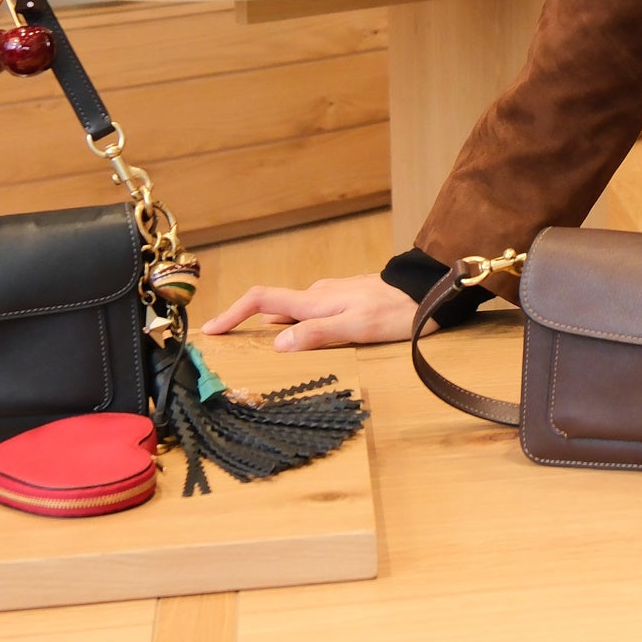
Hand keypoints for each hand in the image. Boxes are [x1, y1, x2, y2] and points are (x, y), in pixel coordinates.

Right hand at [199, 274, 417, 352]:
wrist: (429, 290)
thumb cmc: (396, 311)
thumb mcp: (357, 328)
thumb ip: (318, 334)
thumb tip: (276, 344)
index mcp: (315, 300)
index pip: (261, 300)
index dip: (233, 313)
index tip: (211, 330)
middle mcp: (319, 294)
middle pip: (273, 307)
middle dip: (248, 324)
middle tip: (231, 347)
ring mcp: (333, 295)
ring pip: (294, 312)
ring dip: (275, 328)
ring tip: (262, 350)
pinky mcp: (347, 300)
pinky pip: (312, 313)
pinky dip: (298, 326)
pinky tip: (305, 340)